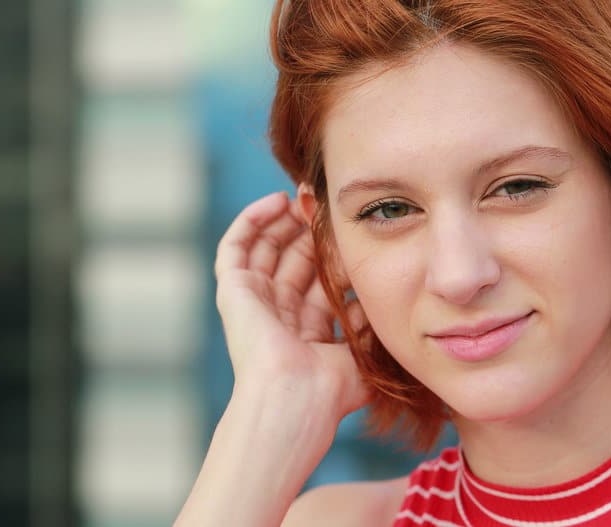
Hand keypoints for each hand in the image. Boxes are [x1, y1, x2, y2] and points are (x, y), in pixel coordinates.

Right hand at [213, 191, 369, 418]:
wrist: (298, 397)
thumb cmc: (332, 388)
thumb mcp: (362, 350)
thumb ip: (369, 323)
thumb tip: (378, 296)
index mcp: (307, 332)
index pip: (320, 279)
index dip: (334, 252)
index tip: (351, 228)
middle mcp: (279, 315)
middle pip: (293, 259)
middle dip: (310, 230)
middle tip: (328, 204)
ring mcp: (253, 302)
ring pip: (265, 248)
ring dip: (284, 220)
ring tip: (305, 196)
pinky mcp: (233, 291)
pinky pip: (236, 246)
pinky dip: (253, 220)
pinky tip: (278, 201)